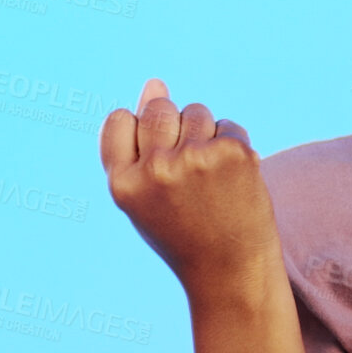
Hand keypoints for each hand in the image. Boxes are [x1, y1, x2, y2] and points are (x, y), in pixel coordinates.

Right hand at [99, 78, 281, 302]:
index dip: (139, 133)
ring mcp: (194, 159)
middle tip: (188, 171)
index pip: (119, 119)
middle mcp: (155, 169)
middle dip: (173, 127)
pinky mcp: (232, 152)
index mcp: (123, 183)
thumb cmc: (183, 231)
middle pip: (158, 108)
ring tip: (210, 177)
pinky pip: (227, 125)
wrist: (231, 269)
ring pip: (196, 111)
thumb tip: (154, 82)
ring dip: (204, 133)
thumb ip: (139, 142)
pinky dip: (232, 144)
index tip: (156, 160)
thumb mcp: (145, 194)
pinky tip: (232, 177)